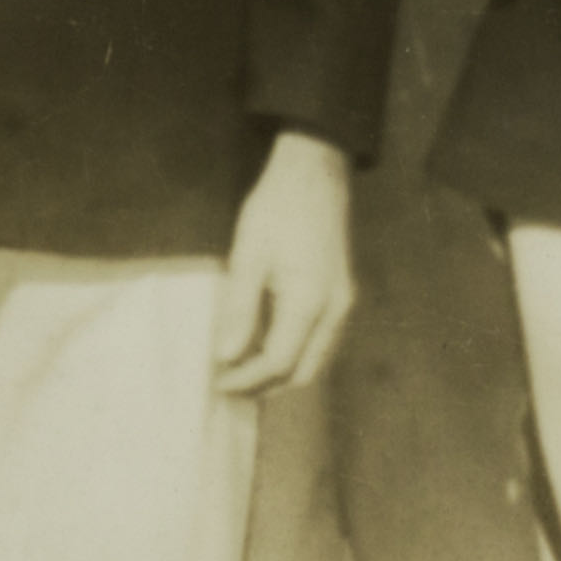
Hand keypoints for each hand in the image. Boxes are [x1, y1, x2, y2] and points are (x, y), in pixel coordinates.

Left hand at [211, 132, 355, 403]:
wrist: (315, 174)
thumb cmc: (277, 209)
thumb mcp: (249, 255)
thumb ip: (239, 308)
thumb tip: (225, 356)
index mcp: (311, 301)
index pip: (279, 361)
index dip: (247, 379)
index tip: (217, 383)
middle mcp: (336, 310)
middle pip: (304, 372)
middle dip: (266, 386)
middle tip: (229, 385)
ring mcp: (343, 304)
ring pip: (316, 360)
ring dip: (282, 373)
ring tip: (242, 370)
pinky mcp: (341, 295)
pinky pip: (321, 342)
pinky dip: (295, 354)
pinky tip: (266, 346)